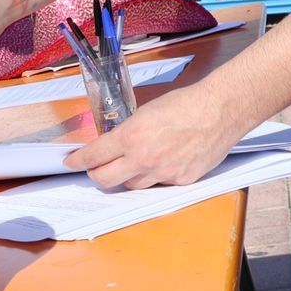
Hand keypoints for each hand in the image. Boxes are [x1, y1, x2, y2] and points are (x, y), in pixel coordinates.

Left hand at [63, 84, 250, 189]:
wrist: (219, 110)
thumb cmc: (183, 105)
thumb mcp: (144, 113)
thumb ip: (126, 133)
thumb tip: (112, 146)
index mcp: (131, 137)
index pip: (93, 156)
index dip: (78, 161)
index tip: (71, 162)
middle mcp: (144, 159)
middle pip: (106, 180)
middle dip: (96, 175)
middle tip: (96, 169)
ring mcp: (164, 173)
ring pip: (133, 185)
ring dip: (127, 177)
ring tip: (133, 163)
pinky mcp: (182, 180)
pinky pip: (160, 185)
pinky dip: (156, 176)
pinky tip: (162, 163)